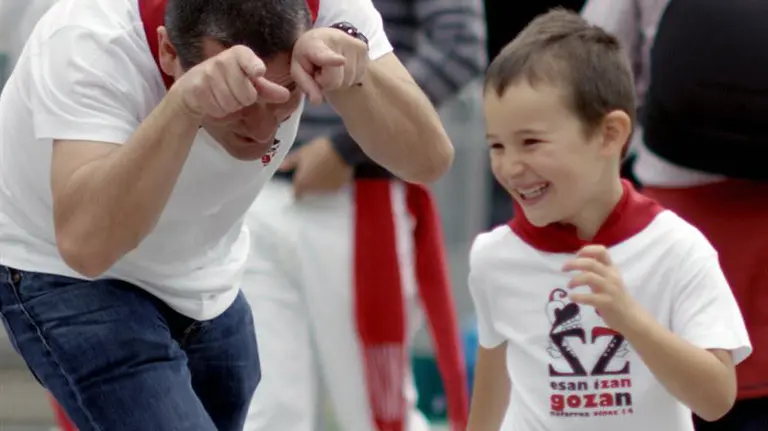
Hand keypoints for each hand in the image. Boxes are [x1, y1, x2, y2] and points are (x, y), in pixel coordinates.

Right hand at [172, 45, 290, 118]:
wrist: (191, 91)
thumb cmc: (225, 85)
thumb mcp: (248, 84)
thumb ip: (267, 90)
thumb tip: (287, 95)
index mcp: (239, 54)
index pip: (248, 59)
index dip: (254, 67)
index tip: (259, 72)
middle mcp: (223, 60)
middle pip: (247, 95)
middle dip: (242, 100)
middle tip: (233, 93)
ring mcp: (208, 72)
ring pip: (233, 103)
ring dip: (229, 106)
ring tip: (221, 96)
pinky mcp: (198, 87)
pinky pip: (218, 108)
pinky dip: (217, 110)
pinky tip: (211, 100)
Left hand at [278, 137, 352, 196]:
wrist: (341, 150)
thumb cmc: (319, 150)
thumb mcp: (301, 153)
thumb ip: (290, 162)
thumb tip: (280, 168)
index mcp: (302, 183)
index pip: (296, 193)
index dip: (297, 188)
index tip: (299, 182)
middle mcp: (313, 191)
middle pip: (308, 191)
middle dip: (309, 184)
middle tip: (312, 170)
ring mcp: (327, 190)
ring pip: (320, 190)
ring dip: (320, 183)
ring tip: (323, 169)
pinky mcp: (338, 188)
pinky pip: (332, 187)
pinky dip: (331, 182)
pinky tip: (332, 171)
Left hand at [291, 28, 368, 103]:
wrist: (323, 37)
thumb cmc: (308, 56)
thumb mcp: (299, 70)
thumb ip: (306, 85)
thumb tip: (316, 101)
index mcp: (314, 45)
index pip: (325, 55)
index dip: (332, 60)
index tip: (342, 61)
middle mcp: (337, 39)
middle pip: (336, 81)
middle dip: (328, 83)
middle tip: (322, 71)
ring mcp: (353, 44)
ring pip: (349, 81)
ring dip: (340, 80)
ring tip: (332, 68)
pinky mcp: (364, 49)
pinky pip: (359, 77)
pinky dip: (350, 77)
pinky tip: (342, 67)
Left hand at [562, 245, 642, 332]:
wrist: (631, 317)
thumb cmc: (616, 297)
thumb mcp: (607, 280)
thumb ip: (595, 271)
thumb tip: (576, 262)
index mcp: (611, 268)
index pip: (601, 251)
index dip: (587, 250)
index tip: (576, 255)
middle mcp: (611, 276)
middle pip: (590, 263)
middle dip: (574, 264)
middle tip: (563, 269)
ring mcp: (610, 289)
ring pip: (589, 277)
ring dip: (575, 280)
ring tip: (569, 285)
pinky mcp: (607, 302)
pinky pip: (589, 297)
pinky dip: (577, 296)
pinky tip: (572, 297)